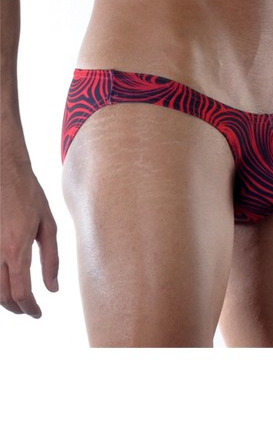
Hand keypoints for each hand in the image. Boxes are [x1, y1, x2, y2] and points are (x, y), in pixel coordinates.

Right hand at [1, 160, 58, 316]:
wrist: (3, 171)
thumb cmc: (29, 195)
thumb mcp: (49, 225)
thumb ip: (51, 259)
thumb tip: (54, 289)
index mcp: (16, 248)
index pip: (21, 292)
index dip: (30, 308)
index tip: (38, 314)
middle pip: (2, 295)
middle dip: (16, 308)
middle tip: (30, 310)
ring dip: (3, 299)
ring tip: (19, 299)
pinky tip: (6, 281)